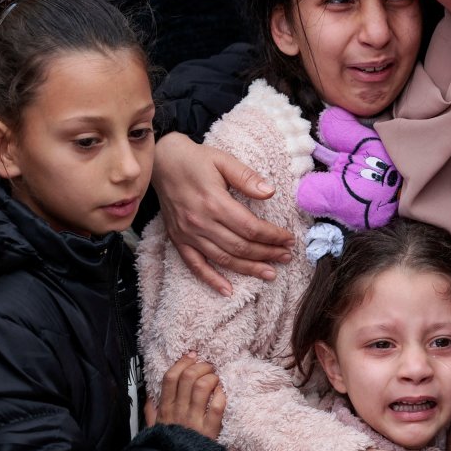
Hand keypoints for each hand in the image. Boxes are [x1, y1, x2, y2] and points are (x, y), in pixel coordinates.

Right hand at [144, 353, 226, 438]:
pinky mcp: (210, 430)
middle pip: (188, 377)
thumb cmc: (167, 448)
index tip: (191, 356)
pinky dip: (221, 395)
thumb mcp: (153, 430)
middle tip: (208, 367)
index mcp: (165, 409)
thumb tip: (149, 398)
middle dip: (201, 366)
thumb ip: (150, 413)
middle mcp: (179, 411)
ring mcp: (194, 419)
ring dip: (212, 378)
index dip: (182, 362)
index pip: (170, 377)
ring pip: (203, 387)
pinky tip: (222, 393)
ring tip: (216, 380)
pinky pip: (217, 405)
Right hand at [152, 131, 294, 294]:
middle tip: (286, 257)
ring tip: (269, 273)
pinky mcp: (178, 239)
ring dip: (248, 269)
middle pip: (240, 246)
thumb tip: (270, 192)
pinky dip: (211, 280)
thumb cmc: (196, 160)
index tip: (288, 239)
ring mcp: (188, 233)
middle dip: (267, 254)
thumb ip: (247, 177)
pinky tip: (228, 290)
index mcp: (215, 202)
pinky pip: (195, 265)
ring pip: (223, 258)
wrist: (161, 162)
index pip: (251, 227)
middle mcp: (201, 222)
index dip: (273, 236)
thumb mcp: (224, 161)